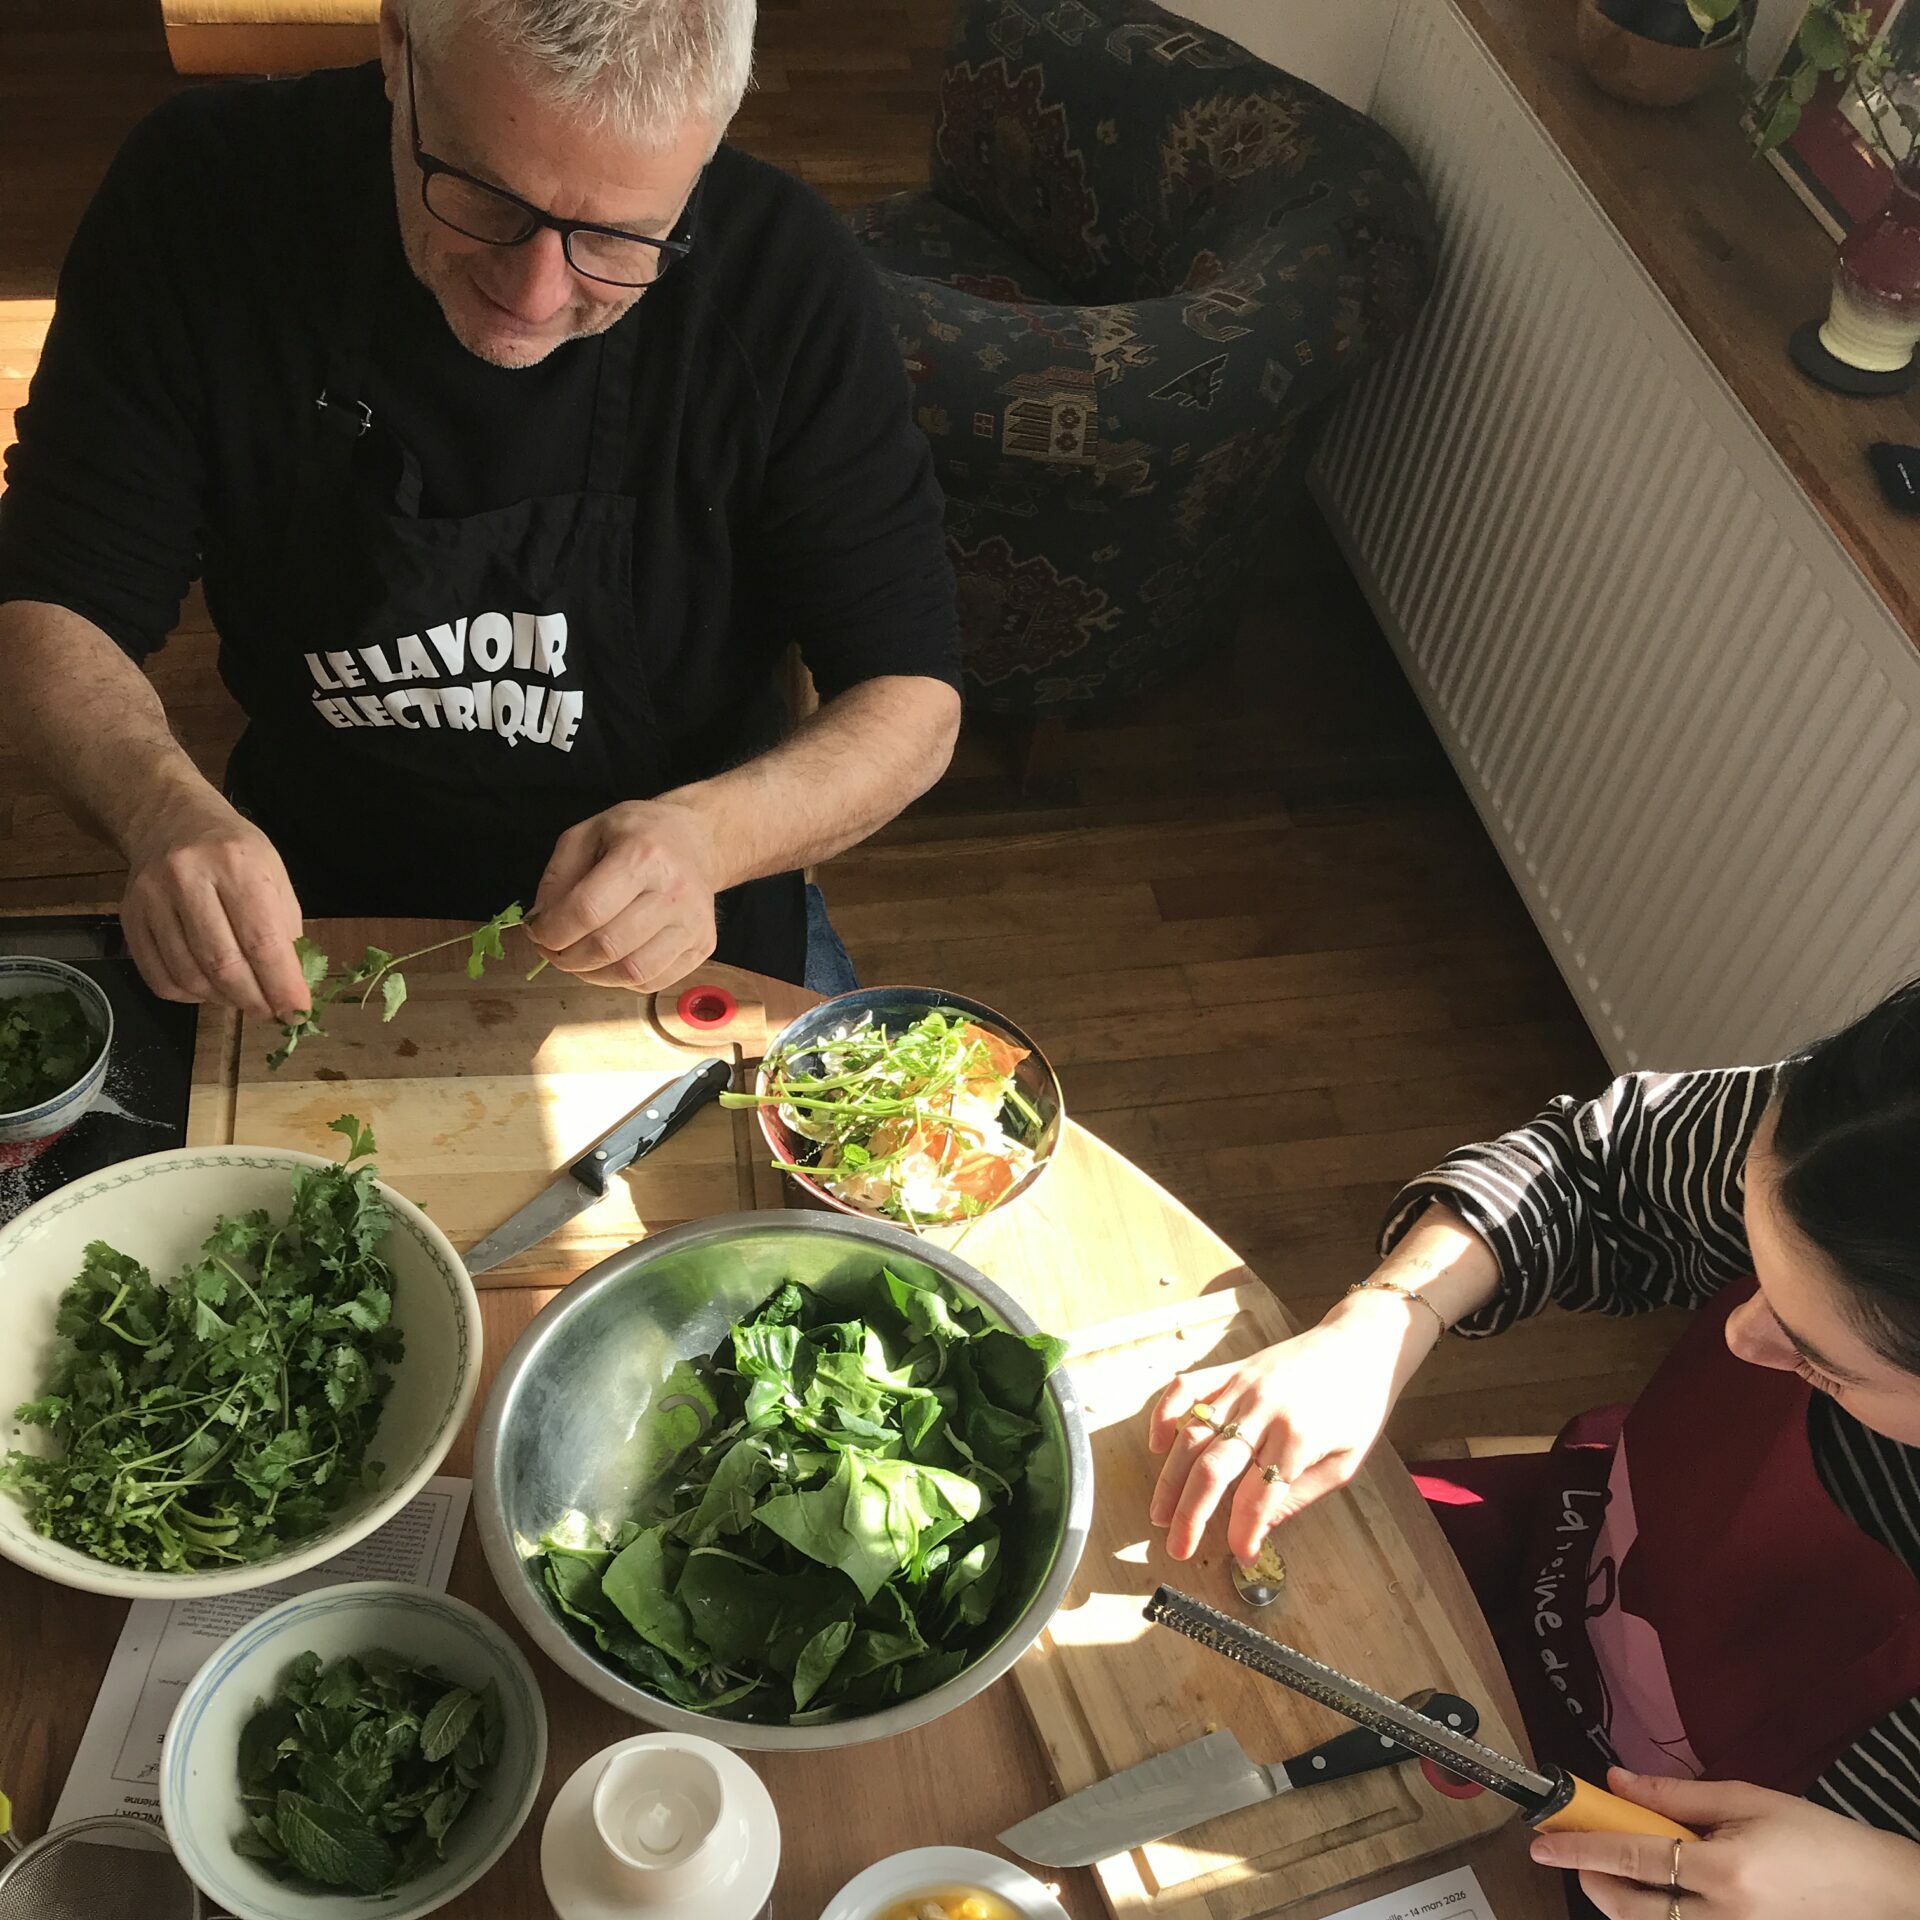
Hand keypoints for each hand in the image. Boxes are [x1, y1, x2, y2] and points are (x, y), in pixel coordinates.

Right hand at [120, 791, 308, 1018]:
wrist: (169, 819)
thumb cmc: (233, 851)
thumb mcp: (274, 875)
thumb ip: (285, 930)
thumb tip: (291, 988)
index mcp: (237, 864)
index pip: (262, 941)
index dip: (282, 986)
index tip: (297, 1013)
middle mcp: (189, 878)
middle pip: (223, 964)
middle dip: (253, 1000)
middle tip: (271, 1013)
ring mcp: (152, 898)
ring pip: (189, 976)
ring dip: (222, 1000)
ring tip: (242, 998)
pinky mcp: (129, 918)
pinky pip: (159, 978)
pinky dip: (189, 995)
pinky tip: (209, 989)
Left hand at [530, 798, 719, 990]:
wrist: (695, 839)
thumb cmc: (637, 835)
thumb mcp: (586, 835)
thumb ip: (557, 877)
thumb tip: (541, 924)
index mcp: (642, 855)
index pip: (587, 910)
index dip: (552, 931)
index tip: (537, 933)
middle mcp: (674, 891)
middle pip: (608, 946)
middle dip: (566, 957)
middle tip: (553, 951)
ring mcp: (693, 922)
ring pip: (631, 972)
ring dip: (592, 975)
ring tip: (578, 959)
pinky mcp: (703, 945)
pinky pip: (652, 982)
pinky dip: (621, 980)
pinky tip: (611, 960)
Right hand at [1147, 1292, 1424, 1563]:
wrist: (1361, 1345)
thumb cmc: (1359, 1406)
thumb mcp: (1345, 1461)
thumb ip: (1300, 1494)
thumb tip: (1260, 1526)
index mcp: (1299, 1438)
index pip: (1258, 1496)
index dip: (1243, 1531)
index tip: (1240, 1554)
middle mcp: (1263, 1410)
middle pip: (1212, 1468)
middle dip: (1190, 1514)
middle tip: (1176, 1547)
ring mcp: (1241, 1386)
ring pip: (1192, 1435)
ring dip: (1170, 1478)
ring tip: (1159, 1513)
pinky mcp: (1231, 1369)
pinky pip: (1187, 1388)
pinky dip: (1165, 1414)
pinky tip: (1158, 1445)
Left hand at [1531, 1768, 1919, 1918]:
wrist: (1881, 1891)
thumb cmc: (1818, 1839)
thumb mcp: (1747, 1800)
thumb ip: (1675, 1794)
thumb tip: (1615, 1781)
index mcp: (1725, 1872)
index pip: (1632, 1857)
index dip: (1580, 1847)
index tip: (1541, 1841)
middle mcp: (1726, 1918)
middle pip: (1633, 1908)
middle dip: (1593, 1879)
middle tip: (1572, 1851)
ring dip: (1622, 1900)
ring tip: (1612, 1868)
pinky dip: (1658, 1915)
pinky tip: (1657, 1890)